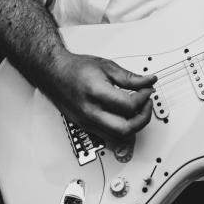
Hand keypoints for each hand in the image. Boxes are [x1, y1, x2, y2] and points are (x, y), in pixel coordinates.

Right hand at [42, 50, 156, 148]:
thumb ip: (130, 77)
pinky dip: (121, 128)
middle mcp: (91, 111)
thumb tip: (148, 82)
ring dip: (133, 126)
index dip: (144, 97)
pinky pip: (109, 135)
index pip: (129, 106)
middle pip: (125, 129)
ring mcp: (87, 122)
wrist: (54, 73)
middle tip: (147, 105)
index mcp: (96, 93)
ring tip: (137, 110)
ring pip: (118, 137)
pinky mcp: (86, 126)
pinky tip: (125, 116)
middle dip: (142, 119)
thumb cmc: (75, 69)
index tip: (147, 89)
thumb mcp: (107, 67)